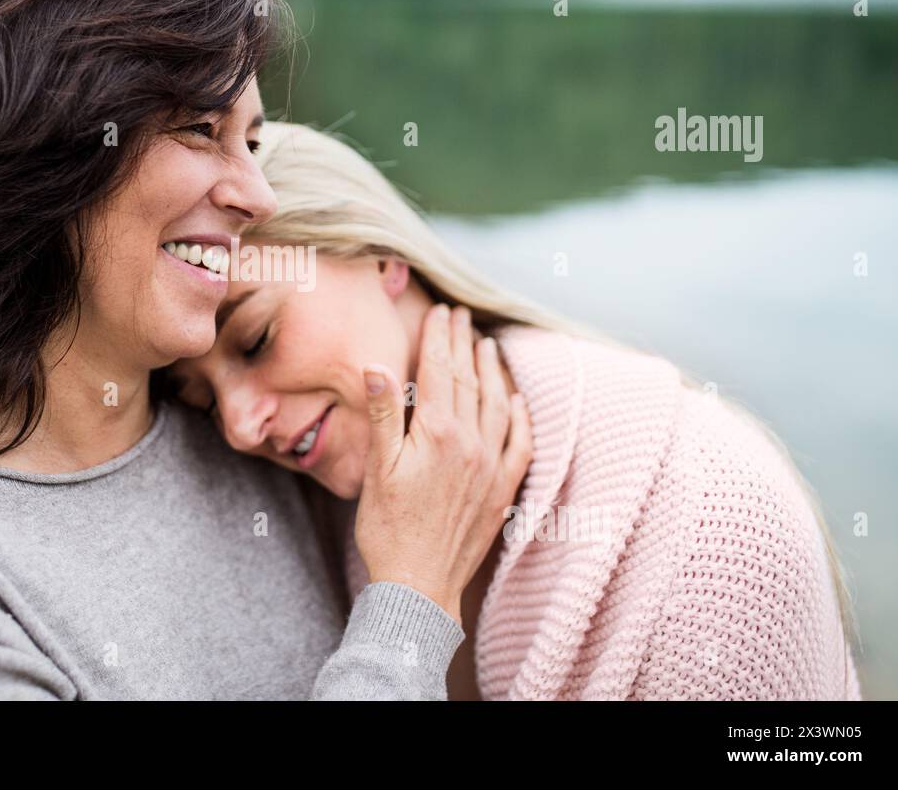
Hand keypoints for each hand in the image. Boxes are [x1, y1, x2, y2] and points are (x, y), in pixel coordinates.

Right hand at [353, 304, 532, 623]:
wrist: (418, 585)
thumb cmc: (387, 529)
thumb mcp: (376, 468)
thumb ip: (383, 414)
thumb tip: (378, 367)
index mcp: (436, 433)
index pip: (439, 371)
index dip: (439, 338)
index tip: (440, 311)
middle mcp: (471, 443)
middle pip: (468, 381)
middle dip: (463, 344)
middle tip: (461, 316)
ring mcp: (491, 466)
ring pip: (497, 405)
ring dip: (491, 371)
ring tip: (487, 345)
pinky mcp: (502, 491)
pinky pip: (520, 444)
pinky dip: (520, 417)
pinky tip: (516, 401)